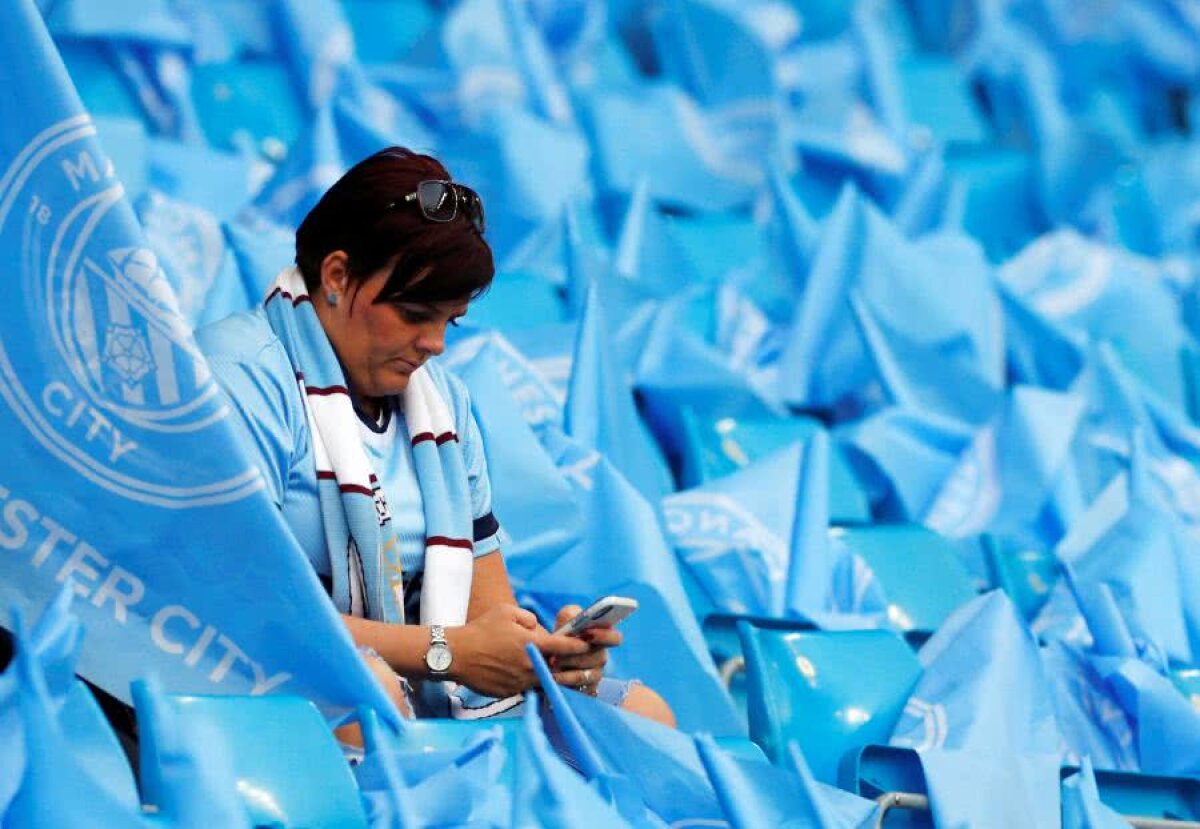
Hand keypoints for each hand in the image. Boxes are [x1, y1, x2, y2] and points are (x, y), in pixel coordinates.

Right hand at [445, 604, 588, 697]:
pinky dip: (534, 686)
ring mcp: (520, 683)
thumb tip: (540, 630)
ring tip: (567, 678)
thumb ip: (529, 619)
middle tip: (587, 669)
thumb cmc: (481, 629)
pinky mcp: (509, 693)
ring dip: (556, 681)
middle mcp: (530, 667)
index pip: (564, 647)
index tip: (588, 646)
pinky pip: (527, 690)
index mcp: (532, 645)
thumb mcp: (507, 612)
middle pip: (560, 673)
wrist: (456, 654)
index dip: (580, 646)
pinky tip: (538, 683)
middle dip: (574, 671)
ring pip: (545, 683)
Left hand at [548, 604, 622, 694]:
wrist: (550, 656)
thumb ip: (570, 615)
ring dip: (566, 669)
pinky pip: (578, 688)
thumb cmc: (562, 634)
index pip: (615, 638)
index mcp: (603, 637)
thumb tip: (574, 621)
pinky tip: (553, 677)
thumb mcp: (565, 619)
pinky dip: (564, 682)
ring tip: (550, 665)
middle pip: (597, 658)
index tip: (587, 633)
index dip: (604, 636)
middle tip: (556, 654)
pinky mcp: (586, 689)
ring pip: (585, 675)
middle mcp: (602, 657)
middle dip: (575, 656)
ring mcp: (595, 674)